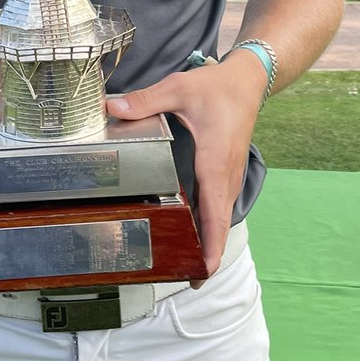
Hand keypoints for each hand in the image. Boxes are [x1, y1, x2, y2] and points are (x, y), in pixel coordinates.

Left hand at [105, 58, 263, 277]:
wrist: (247, 81)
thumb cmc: (216, 87)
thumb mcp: (178, 89)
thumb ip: (145, 101)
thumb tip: (111, 108)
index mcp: (214, 160)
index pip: (215, 211)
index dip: (211, 243)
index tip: (204, 270)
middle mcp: (225, 173)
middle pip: (218, 224)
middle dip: (207, 254)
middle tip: (187, 279)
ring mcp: (229, 174)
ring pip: (220, 216)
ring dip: (208, 240)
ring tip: (187, 265)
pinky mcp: (227, 171)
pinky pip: (220, 204)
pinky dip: (211, 224)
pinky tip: (194, 232)